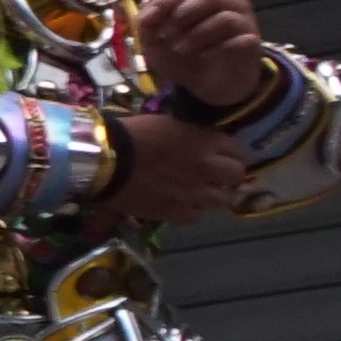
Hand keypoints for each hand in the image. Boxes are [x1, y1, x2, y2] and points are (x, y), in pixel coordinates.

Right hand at [83, 112, 256, 230]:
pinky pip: (196, 216)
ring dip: (214, 194)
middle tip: (216, 173)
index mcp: (205, 142)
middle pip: (237, 176)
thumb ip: (192, 135)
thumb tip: (202, 142)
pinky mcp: (174, 212)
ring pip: (223, 200)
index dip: (231, 152)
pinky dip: (192, 210)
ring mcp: (192, 194)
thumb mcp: (168, 124)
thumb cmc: (131, 134)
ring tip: (200, 191)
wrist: (102, 162)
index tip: (222, 152)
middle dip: (229, 174)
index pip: (238, 150)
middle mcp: (206, 169)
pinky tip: (181, 204)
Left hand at [141, 0, 272, 110]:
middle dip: (181, 16)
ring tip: (179, 49)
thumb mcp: (156, 44)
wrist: (209, 86)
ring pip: (225, 18)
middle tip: (164, 36)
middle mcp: (228, 4)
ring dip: (196, 34)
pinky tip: (204, 56)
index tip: (148, 19)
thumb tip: (145, 16)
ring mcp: (244, 22)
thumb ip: (148, 28)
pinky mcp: (252, 44)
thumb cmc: (184, 58)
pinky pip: (240, 40)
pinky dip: (217, 48)